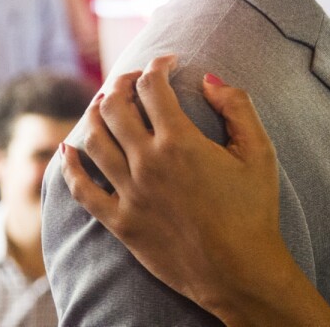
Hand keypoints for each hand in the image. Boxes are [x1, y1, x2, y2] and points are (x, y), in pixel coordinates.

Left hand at [60, 56, 329, 326]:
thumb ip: (237, 107)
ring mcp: (128, 193)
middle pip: (115, 106)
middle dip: (122, 82)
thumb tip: (210, 78)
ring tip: (105, 104)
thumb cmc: (255, 209)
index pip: (153, 87)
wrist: (238, 269)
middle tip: (134, 78)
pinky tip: (70, 150)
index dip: (157, 65)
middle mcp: (147, 162)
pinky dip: (70, 165)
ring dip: (95, 114)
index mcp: (180, 142)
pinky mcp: (119, 222)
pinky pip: (81, 189)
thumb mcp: (259, 151)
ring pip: (93, 140)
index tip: (167, 61)